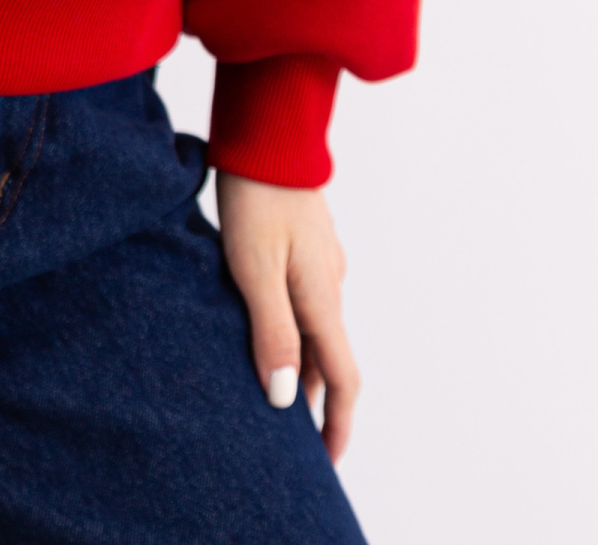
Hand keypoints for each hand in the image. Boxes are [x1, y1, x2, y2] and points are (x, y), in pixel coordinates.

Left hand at [214, 171, 359, 461]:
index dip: (337, 426)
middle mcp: (330, 283)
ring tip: (271, 388)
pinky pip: (305, 299)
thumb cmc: (254, 198)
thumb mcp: (254, 270)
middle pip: (330, 357)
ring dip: (302, 362)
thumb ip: (272, 333)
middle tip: (291, 438)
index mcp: (323, 297)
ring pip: (316, 327)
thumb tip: (288, 400)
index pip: (343, 379)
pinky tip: (264, 325)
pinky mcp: (306, 242)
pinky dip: (293, 327)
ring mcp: (321, 260)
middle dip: (316, 400)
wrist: (267, 133)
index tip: (326, 463)